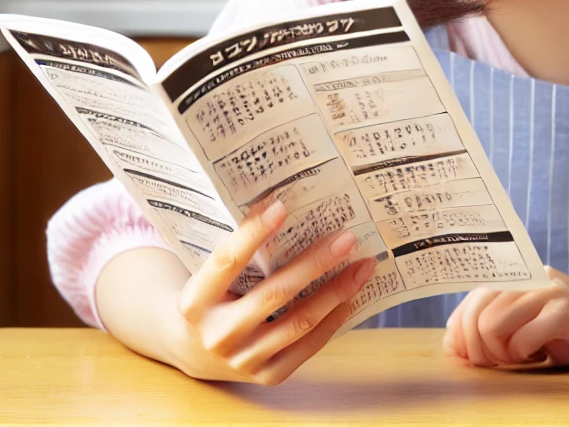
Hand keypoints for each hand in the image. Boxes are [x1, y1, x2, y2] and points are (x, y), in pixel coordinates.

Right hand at [168, 199, 375, 383]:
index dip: (253, 233)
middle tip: (347, 238)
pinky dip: (332, 321)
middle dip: (315, 263)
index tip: (281, 205)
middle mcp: (217, 334)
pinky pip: (306, 347)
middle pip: (274, 293)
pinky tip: (351, 298)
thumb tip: (287, 208)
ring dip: (336, 292)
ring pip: (298, 322)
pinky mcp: (266, 376)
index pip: (227, 261)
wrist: (193, 352)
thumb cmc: (212, 297)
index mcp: (196, 300)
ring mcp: (242, 360)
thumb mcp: (211, 276)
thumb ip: (241, 252)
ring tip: (362, 267)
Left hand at [442, 265, 568, 367]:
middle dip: (478, 348)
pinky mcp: (564, 311)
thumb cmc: (564, 332)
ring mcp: (548, 290)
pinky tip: (537, 356)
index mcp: (518, 275)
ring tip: (518, 358)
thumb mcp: (521, 325)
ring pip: (493, 324)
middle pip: (478, 312)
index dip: (460, 329)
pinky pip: (521, 340)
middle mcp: (530, 276)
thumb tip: (451, 341)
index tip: (466, 355)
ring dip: (500, 353)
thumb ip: (487, 325)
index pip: (473, 296)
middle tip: (496, 362)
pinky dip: (521, 356)